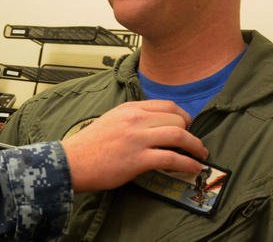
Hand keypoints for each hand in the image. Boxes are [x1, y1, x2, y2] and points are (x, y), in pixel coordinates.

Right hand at [60, 100, 207, 191]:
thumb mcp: (110, 121)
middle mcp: (135, 119)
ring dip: (196, 147)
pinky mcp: (139, 159)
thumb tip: (154, 127)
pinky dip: (188, 164)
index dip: (182, 116)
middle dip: (191, 132)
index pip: (166, 105)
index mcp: (129, 108)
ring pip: (179, 135)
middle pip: (177, 119)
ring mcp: (138, 138)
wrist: (73, 162)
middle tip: (194, 144)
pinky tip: (193, 168)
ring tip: (200, 155)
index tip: (187, 126)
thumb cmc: (89, 146)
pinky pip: (173, 158)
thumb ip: (131, 119)